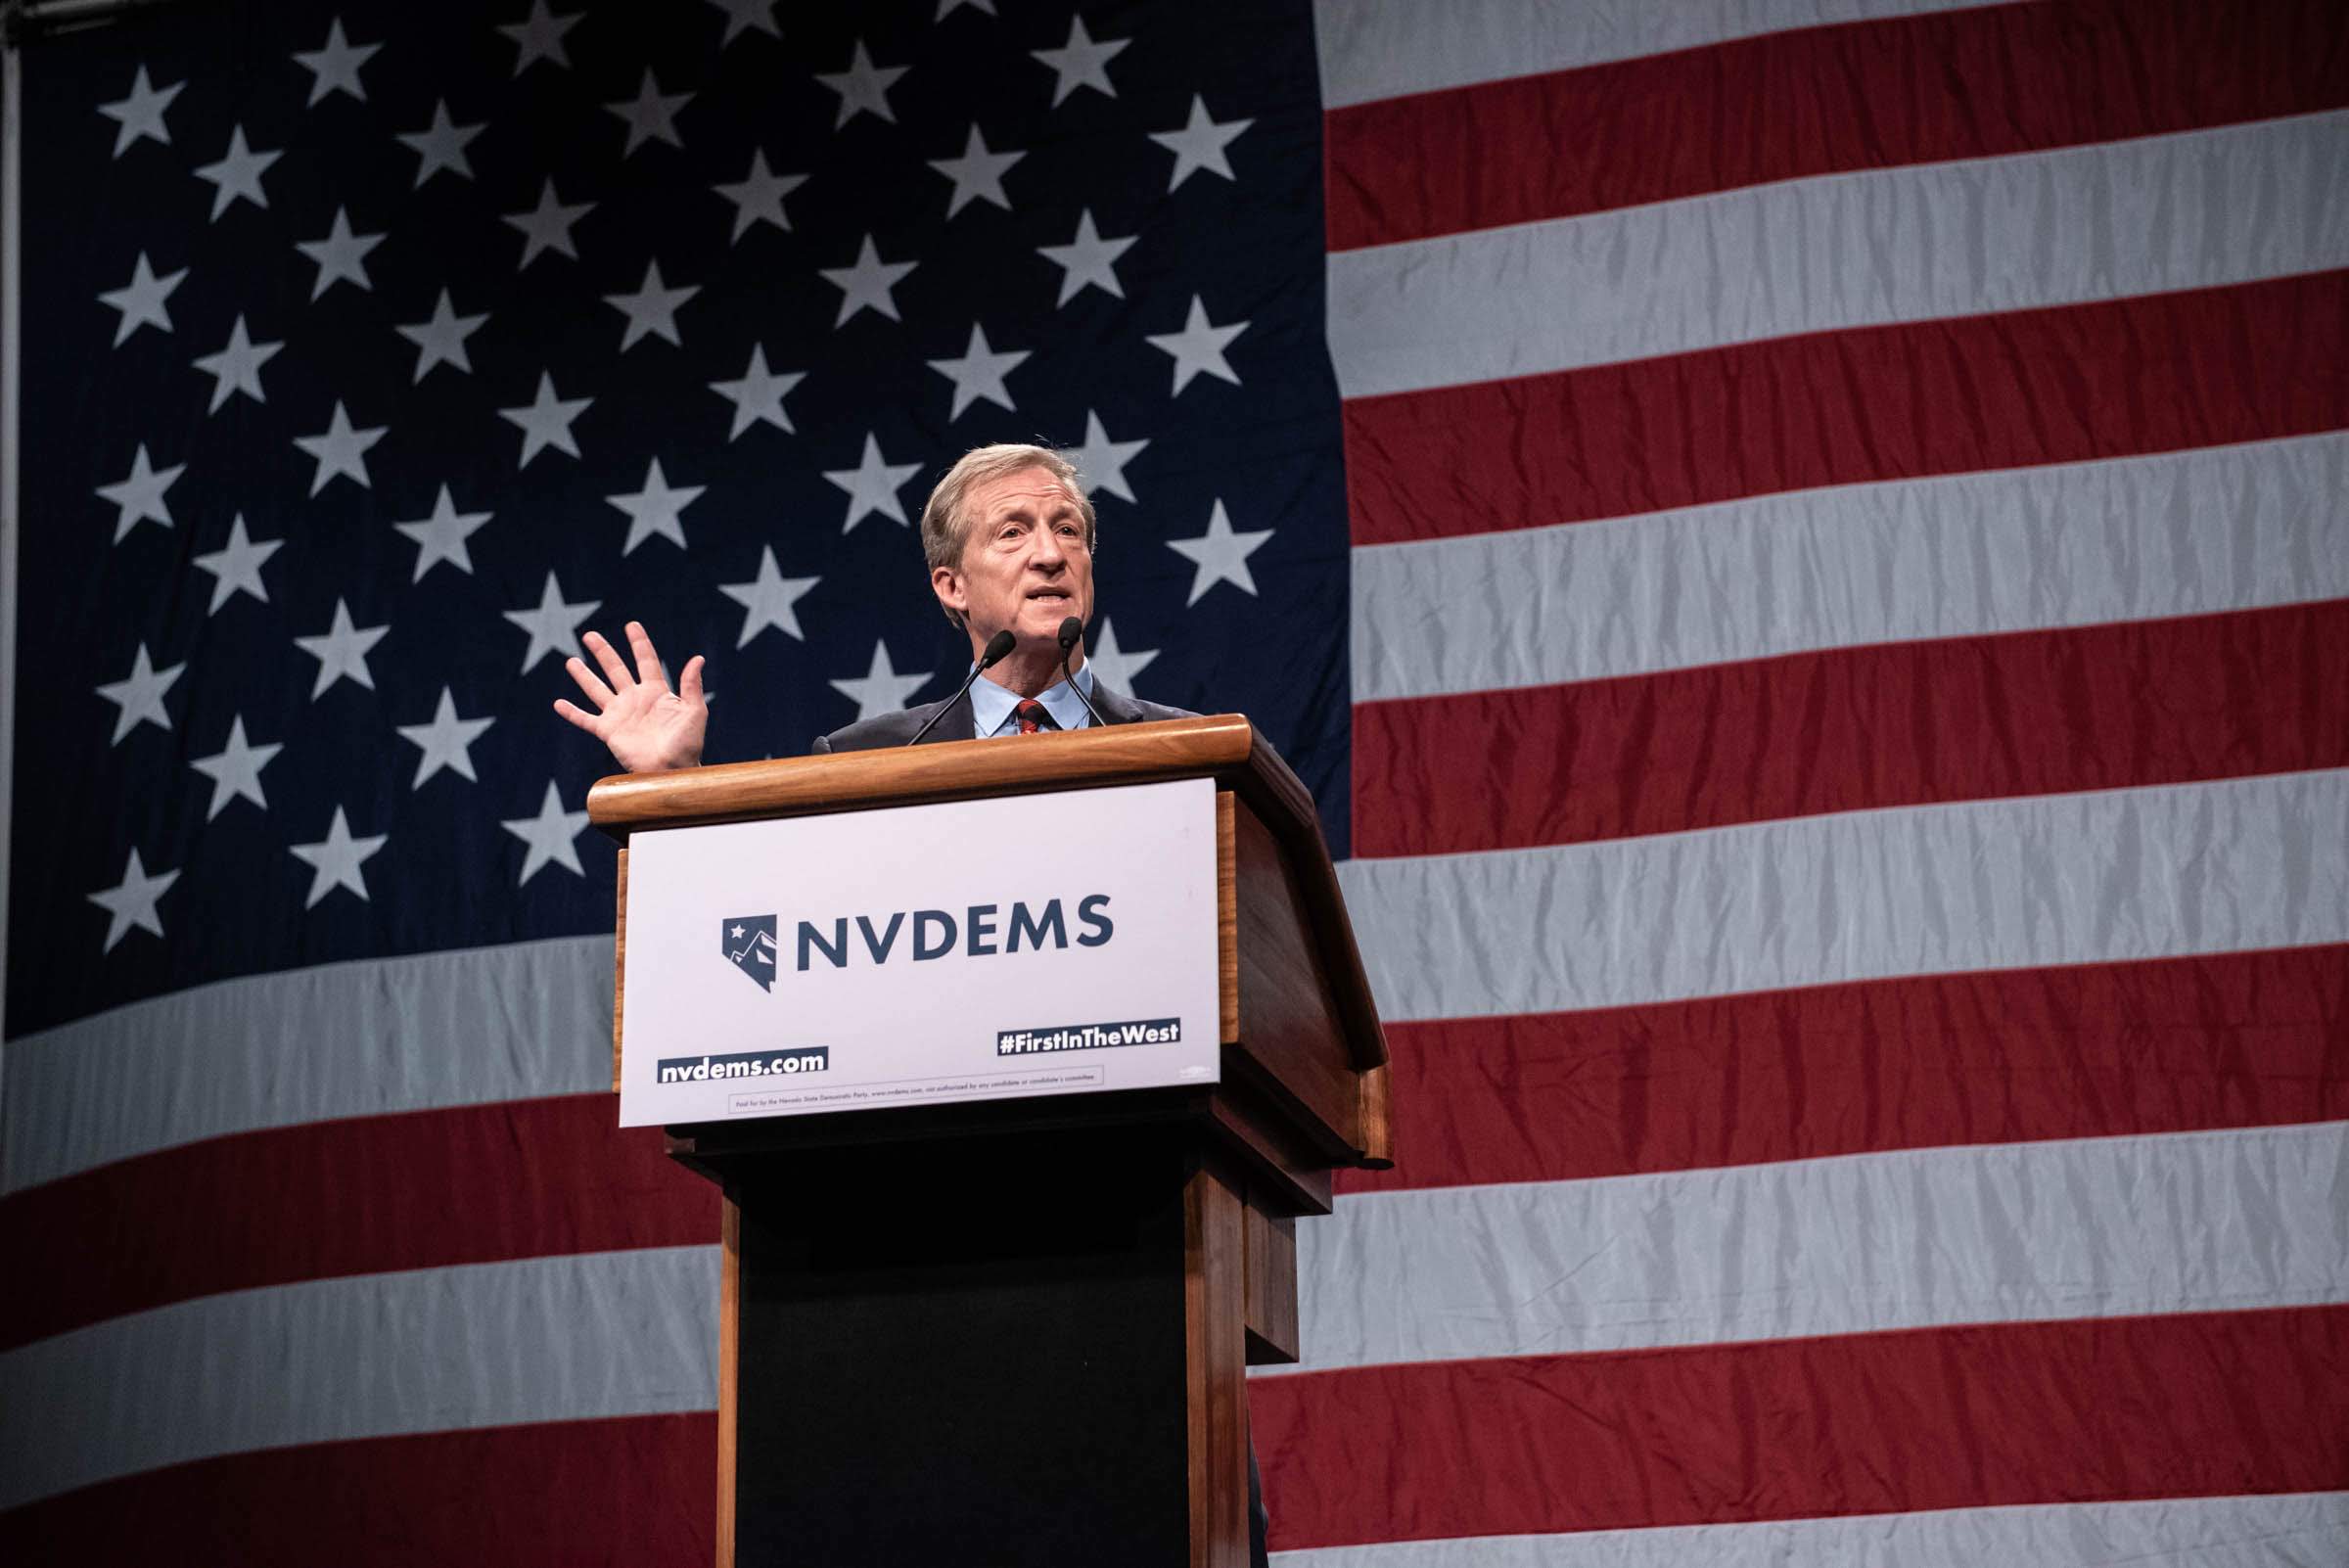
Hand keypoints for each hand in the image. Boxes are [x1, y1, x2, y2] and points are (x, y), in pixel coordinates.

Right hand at [554, 620, 706, 772]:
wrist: (673, 770)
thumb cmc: (688, 743)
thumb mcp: (695, 711)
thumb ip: (692, 685)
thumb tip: (698, 658)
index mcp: (656, 692)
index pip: (646, 661)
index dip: (639, 643)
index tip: (631, 625)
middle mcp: (635, 699)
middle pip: (615, 669)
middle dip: (603, 652)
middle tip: (589, 634)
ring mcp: (620, 715)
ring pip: (597, 689)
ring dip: (583, 675)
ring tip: (570, 661)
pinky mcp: (608, 731)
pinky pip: (586, 720)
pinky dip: (572, 712)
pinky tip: (558, 704)